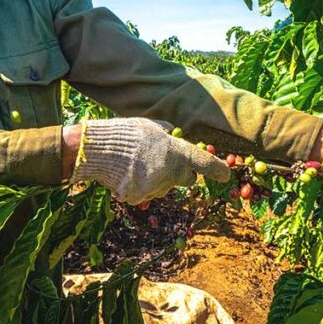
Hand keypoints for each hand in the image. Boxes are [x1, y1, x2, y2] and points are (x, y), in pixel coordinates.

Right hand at [70, 118, 230, 204]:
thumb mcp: (152, 125)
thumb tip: (175, 136)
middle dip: (182, 173)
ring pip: (166, 187)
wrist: (96, 151)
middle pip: (187, 180)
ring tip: (137, 163)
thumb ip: (168, 133)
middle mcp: (169, 172)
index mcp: (175, 151)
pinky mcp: (139, 198)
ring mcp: (154, 188)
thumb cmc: (126, 133)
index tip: (226, 174)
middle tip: (164, 161)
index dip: (218, 169)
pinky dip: (142, 186)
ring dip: (158, 179)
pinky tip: (128, 173)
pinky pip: (148, 193)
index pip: (204, 163)